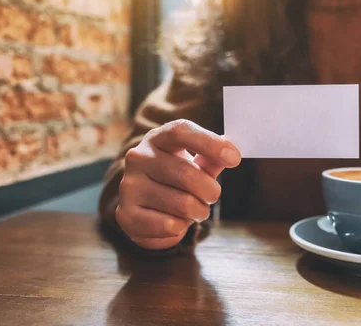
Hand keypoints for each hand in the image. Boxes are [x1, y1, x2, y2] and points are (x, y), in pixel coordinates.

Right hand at [116, 120, 241, 249]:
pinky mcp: (126, 214)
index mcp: (158, 138)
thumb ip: (213, 158)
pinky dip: (181, 228)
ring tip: (194, 210)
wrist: (146, 207)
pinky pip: (169, 225)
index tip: (234, 158)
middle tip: (212, 196)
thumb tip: (231, 153)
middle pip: (187, 174)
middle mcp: (139, 157)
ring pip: (182, 204)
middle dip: (210, 191)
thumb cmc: (177, 178)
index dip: (209, 143)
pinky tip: (175, 221)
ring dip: (199, 212)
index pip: (181, 132)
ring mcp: (129, 185)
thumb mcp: (197, 164)